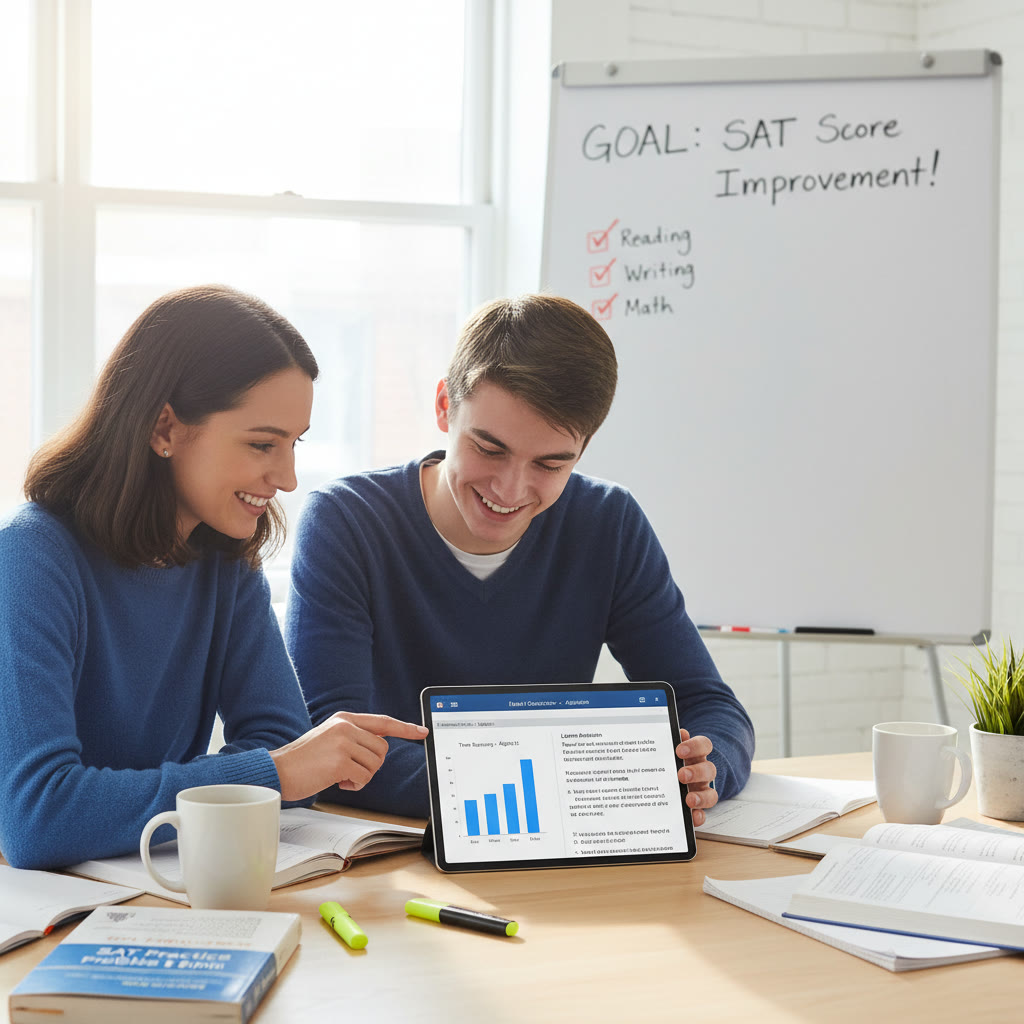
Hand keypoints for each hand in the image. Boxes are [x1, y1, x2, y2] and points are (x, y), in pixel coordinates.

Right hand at [270, 712, 427, 801]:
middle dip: (372, 765)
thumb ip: (353, 738)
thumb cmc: (303, 761)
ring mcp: (343, 742)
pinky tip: (337, 783)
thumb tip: (378, 749)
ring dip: (362, 777)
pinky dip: (355, 785)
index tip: (422, 731)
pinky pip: (364, 778)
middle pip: (382, 749)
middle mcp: (346, 726)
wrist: (276, 771)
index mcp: (344, 719)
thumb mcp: (329, 739)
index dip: (405, 728)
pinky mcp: (340, 760)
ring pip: (375, 765)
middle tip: (350, 771)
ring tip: (339, 776)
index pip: (383, 722)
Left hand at [676, 728, 717, 826]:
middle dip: (696, 772)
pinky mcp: (697, 808)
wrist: (669, 779)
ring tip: (689, 800)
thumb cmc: (669, 762)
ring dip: (701, 797)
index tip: (679, 750)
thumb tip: (675, 732)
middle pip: (708, 770)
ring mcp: (701, 790)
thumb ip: (669, 742)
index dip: (694, 746)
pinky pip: (702, 814)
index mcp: (695, 754)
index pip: (703, 745)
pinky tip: (693, 817)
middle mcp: (702, 772)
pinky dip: (699, 816)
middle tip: (681, 775)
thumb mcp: (667, 751)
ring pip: (711, 794)